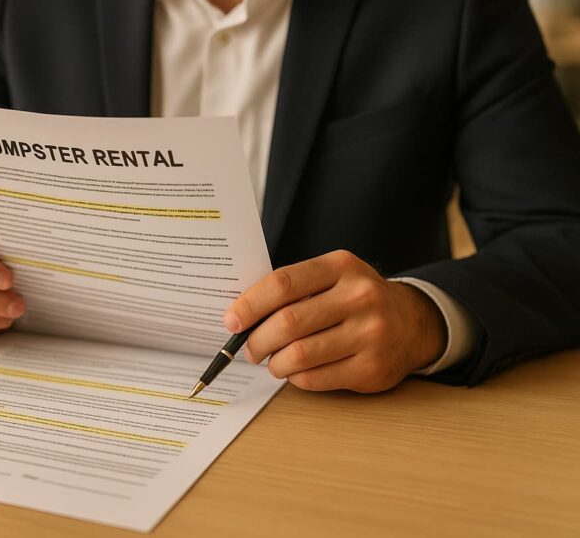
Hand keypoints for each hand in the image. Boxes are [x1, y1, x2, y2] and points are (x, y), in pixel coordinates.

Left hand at [224, 250, 446, 392]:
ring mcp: (369, 334)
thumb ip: (292, 289)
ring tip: (272, 361)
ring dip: (274, 363)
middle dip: (257, 340)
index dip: (250, 304)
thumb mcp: (332, 277)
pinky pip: (315, 379)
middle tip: (249, 349)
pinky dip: (295, 378)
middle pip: (288, 322)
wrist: (412, 322)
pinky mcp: (372, 368)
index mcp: (341, 267)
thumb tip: (240, 315)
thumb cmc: (355, 299)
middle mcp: (359, 297)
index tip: (232, 321)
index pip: (283, 284)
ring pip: (299, 355)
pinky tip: (296, 371)